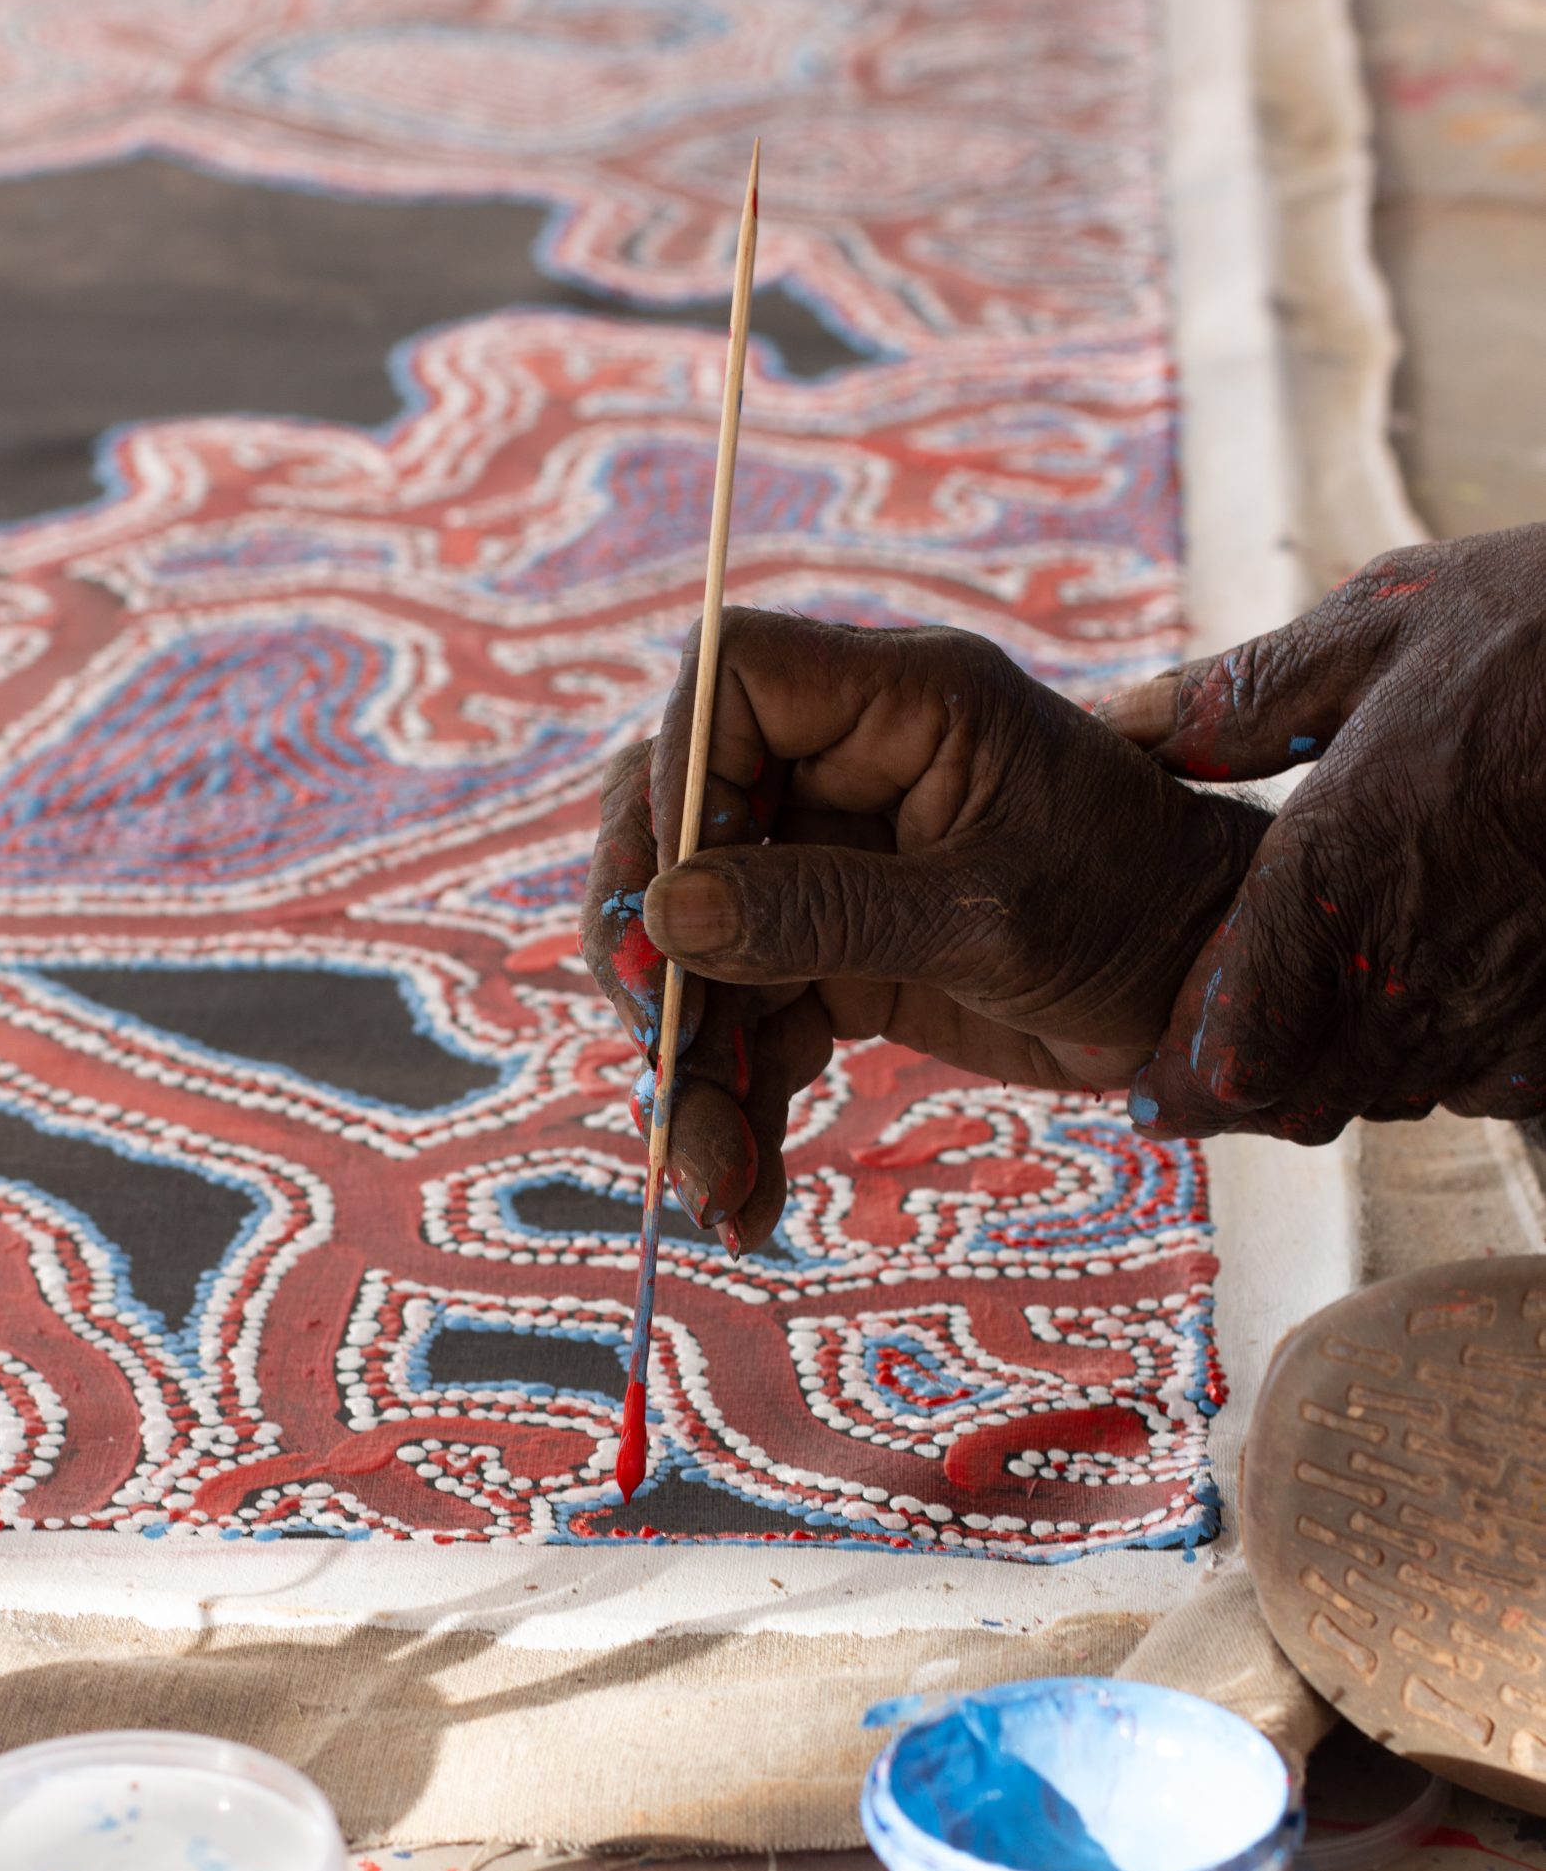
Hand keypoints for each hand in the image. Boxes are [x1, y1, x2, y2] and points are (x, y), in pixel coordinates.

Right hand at [581, 609, 1267, 1245]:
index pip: (726, 675)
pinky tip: (746, 1195)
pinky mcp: (839, 953)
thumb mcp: (985, 918)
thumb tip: (666, 914)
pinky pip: (750, 1016)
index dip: (675, 774)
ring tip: (713, 1182)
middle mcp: (847, 769)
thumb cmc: (1142, 917)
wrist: (1219, 999)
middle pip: (676, 819)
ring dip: (693, 1065)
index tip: (674, 897)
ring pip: (698, 941)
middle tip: (659, 1052)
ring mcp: (834, 864)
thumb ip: (825, 910)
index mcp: (899, 704)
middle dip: (651, 946)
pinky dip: (739, 1104)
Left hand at [1099, 525, 1545, 1141]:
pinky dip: (1451, 1068)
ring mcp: (1508, 1001)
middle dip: (1251, 1093)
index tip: (1150, 1094)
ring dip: (1347, 1078)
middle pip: (1299, 1101)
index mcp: (1335, 869)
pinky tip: (1442, 1007)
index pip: (1228, 1045)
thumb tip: (1122, 725)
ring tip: (1326, 1028)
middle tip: (1224, 1065)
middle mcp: (1415, 961)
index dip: (1180, 1084)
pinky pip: (1492, 1090)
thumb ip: (1237, 698)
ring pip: (1390, 1100)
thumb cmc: (1543, 622)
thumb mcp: (1379, 625)